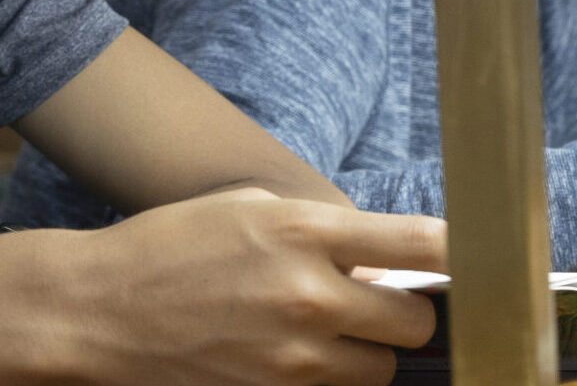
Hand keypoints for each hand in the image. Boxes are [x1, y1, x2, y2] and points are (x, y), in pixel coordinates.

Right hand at [26, 188, 446, 385]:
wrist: (100, 308)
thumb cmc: (174, 245)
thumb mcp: (252, 208)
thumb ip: (324, 232)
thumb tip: (386, 260)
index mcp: (306, 232)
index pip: (423, 244)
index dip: (463, 254)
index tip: (475, 259)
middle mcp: (307, 295)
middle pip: (416, 323)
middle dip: (406, 316)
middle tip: (379, 304)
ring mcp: (290, 357)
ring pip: (380, 372)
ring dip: (370, 356)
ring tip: (332, 334)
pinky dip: (332, 381)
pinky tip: (302, 358)